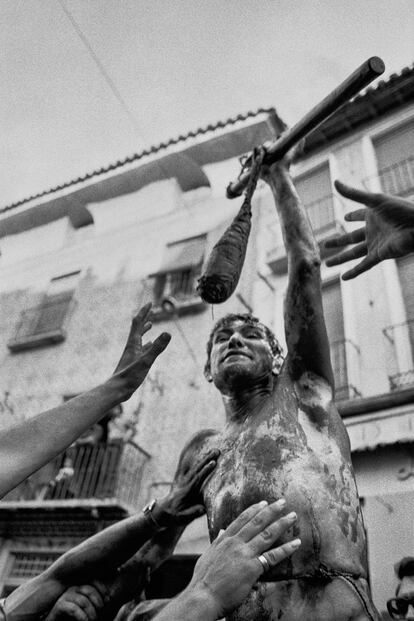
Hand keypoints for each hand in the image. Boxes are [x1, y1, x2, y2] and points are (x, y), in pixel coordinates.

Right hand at [44, 583, 107, 620]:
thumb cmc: (76, 618)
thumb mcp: (90, 609)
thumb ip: (98, 602)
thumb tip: (111, 595)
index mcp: (80, 587)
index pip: (93, 580)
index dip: (102, 588)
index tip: (108, 599)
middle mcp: (72, 589)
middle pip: (89, 589)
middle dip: (97, 601)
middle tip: (101, 612)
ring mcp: (64, 597)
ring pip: (82, 600)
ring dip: (91, 612)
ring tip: (93, 620)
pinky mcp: (58, 607)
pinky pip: (73, 609)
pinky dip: (82, 617)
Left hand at [110, 303, 170, 400]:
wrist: (117, 390)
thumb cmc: (129, 376)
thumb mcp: (146, 361)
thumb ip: (157, 348)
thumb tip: (168, 333)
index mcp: (133, 343)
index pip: (138, 322)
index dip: (144, 312)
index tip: (150, 302)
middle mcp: (132, 346)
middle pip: (137, 328)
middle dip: (144, 317)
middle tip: (151, 309)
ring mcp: (132, 354)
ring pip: (139, 338)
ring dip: (144, 329)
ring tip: (150, 324)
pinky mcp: (134, 362)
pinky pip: (141, 349)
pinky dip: (146, 344)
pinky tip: (149, 345)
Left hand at [155, 450, 219, 526]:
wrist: (164, 511)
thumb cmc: (175, 516)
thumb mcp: (182, 518)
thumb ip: (192, 513)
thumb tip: (203, 509)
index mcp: (186, 491)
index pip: (197, 478)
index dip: (205, 471)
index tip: (213, 463)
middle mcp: (185, 482)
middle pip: (197, 469)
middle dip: (207, 459)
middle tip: (217, 451)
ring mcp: (184, 479)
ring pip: (195, 466)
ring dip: (205, 458)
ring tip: (215, 450)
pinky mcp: (184, 478)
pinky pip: (191, 468)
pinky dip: (198, 460)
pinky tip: (205, 453)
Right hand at [185, 499, 300, 618]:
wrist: (203, 596)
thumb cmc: (203, 580)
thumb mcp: (207, 556)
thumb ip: (217, 543)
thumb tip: (221, 532)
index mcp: (224, 539)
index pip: (241, 519)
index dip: (254, 510)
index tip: (264, 502)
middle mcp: (235, 543)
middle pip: (256, 522)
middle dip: (271, 510)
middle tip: (282, 502)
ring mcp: (244, 554)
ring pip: (267, 534)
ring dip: (282, 523)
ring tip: (293, 515)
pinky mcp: (252, 567)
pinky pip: (272, 556)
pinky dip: (286, 549)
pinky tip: (296, 543)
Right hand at [325, 180, 413, 279]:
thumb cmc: (400, 209)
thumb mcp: (374, 200)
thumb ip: (353, 193)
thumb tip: (334, 181)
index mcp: (372, 214)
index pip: (358, 215)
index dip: (353, 216)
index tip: (345, 217)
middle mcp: (372, 230)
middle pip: (351, 237)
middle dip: (338, 241)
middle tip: (325, 244)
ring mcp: (375, 243)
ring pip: (353, 253)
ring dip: (340, 259)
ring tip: (327, 263)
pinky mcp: (379, 254)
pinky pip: (364, 265)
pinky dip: (354, 272)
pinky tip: (343, 278)